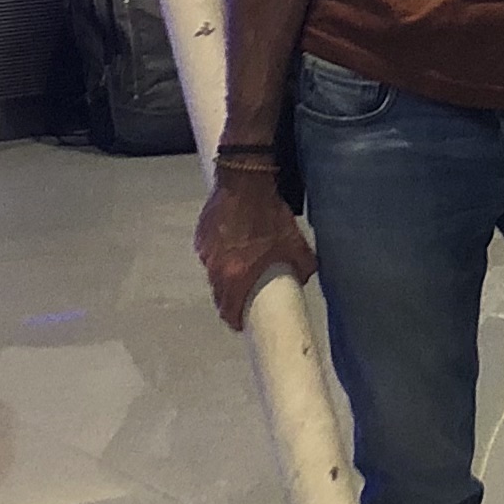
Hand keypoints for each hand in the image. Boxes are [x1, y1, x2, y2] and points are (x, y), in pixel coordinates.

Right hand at [194, 170, 316, 332]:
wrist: (245, 181)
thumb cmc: (270, 214)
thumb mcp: (294, 243)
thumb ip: (302, 266)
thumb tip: (303, 277)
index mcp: (236, 275)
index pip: (228, 310)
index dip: (234, 319)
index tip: (241, 322)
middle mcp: (215, 267)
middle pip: (218, 295)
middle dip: (229, 300)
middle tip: (243, 298)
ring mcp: (205, 250)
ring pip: (212, 273)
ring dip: (224, 276)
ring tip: (240, 268)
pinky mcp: (200, 234)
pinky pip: (208, 253)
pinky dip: (219, 255)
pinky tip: (232, 245)